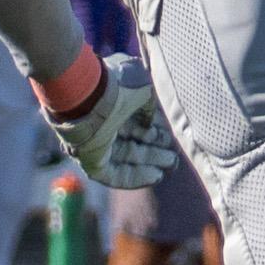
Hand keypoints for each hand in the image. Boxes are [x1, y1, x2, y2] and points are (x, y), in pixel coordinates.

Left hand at [51, 53, 178, 188]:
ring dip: (149, 163)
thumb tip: (153, 122)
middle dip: (155, 150)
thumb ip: (150, 107)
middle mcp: (104, 125)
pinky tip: (155, 177)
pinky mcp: (90, 160)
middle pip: (132, 142)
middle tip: (174, 156)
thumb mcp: (144, 91)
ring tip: (171, 165)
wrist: (89, 96)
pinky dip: (135, 177)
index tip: (172, 137)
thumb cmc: (118, 88)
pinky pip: (113, 174)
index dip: (155, 131)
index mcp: (114, 106)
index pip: (136, 123)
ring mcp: (95, 143)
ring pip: (125, 158)